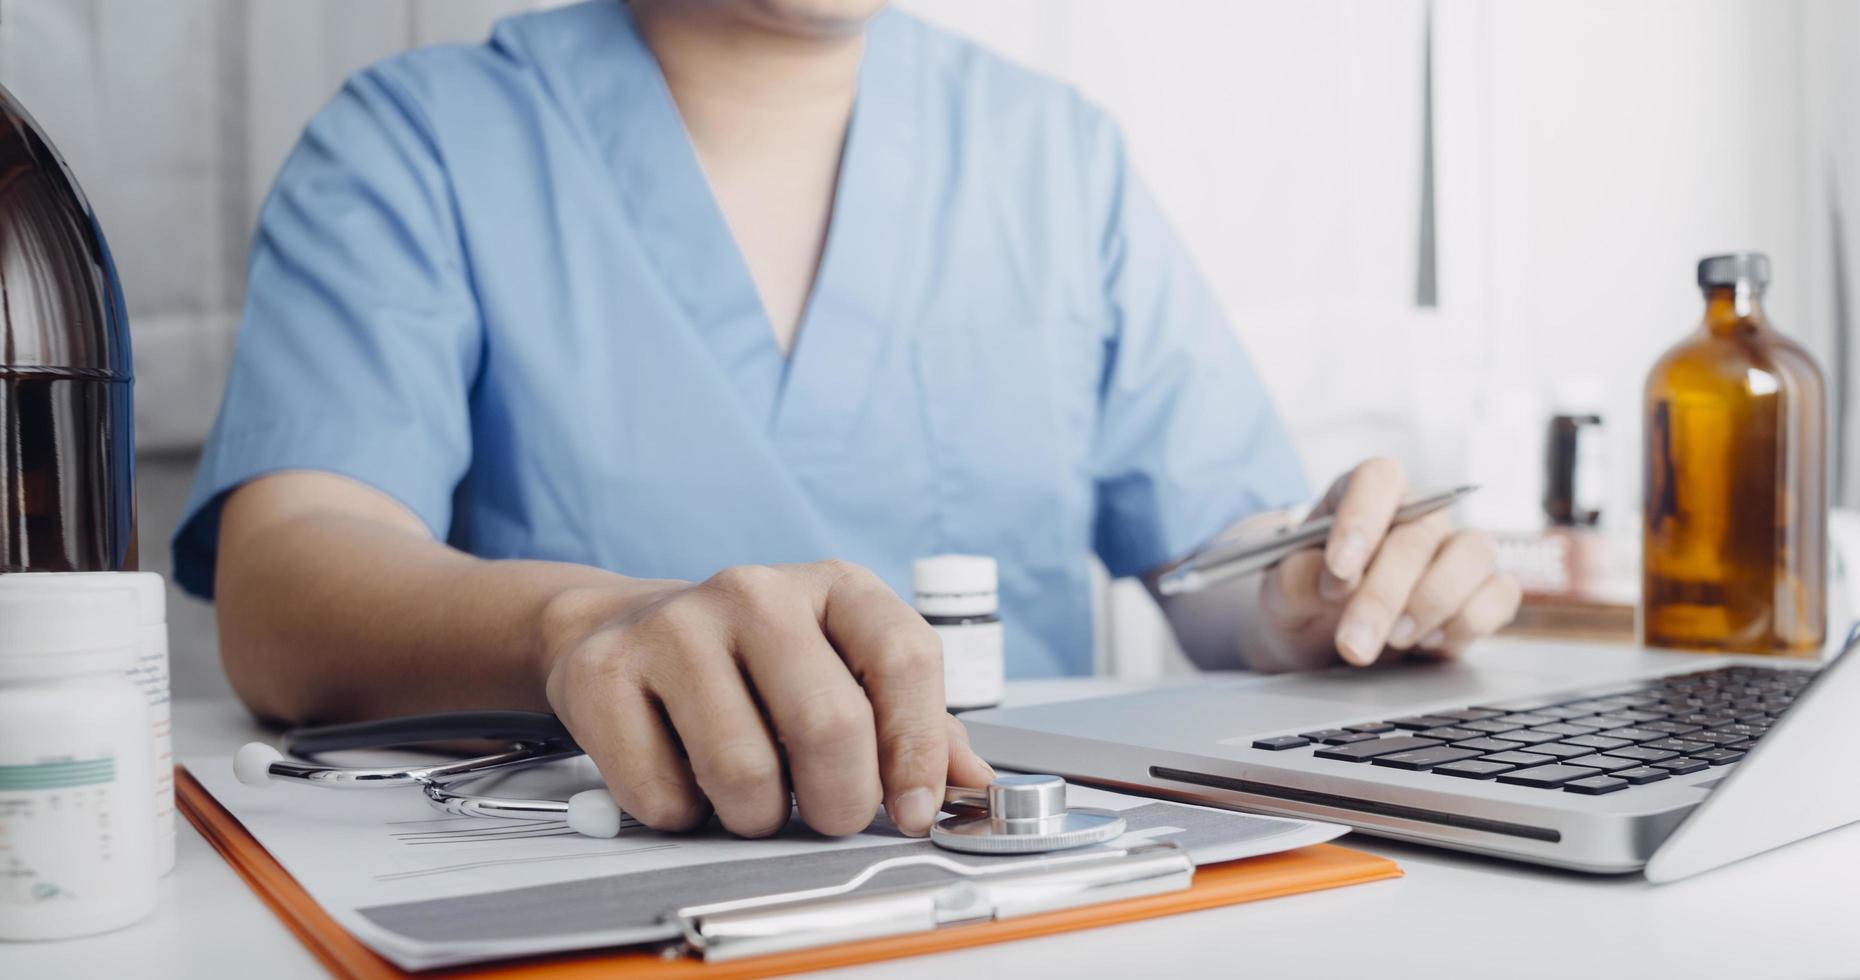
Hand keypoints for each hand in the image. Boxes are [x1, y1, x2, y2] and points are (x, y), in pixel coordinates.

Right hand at [540, 560, 994, 837]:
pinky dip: (683, 815)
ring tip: (751, 794)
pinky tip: (684, 778)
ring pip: (744, 773)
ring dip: (757, 817)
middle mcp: (756, 591)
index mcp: (834, 587)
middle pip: (829, 725)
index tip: (914, 811)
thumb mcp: (845, 670)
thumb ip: (916, 724)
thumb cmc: (754, 664)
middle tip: (828, 815)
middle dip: (839, 803)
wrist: (624, 632)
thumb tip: (975, 782)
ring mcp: (676, 626)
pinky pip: (663, 794)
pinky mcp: (606, 672)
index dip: (917, 750)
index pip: (904, 658)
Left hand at [1260, 458, 1519, 665]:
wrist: (1319, 638)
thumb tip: (1325, 579)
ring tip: (1393, 641)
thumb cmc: (1304, 598)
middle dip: (1382, 596)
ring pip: (1472, 555)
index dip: (1361, 519)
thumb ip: (1295, 579)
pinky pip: (1500, 594)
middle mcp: (1418, 515)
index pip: (1378, 479)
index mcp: (1364, 494)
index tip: (1339, 570)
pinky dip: (1469, 621)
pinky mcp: (1482, 592)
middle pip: (1417, 536)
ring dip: (1431, 605)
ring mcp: (1454, 551)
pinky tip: (1429, 643)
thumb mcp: (1281, 591)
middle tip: (1352, 643)